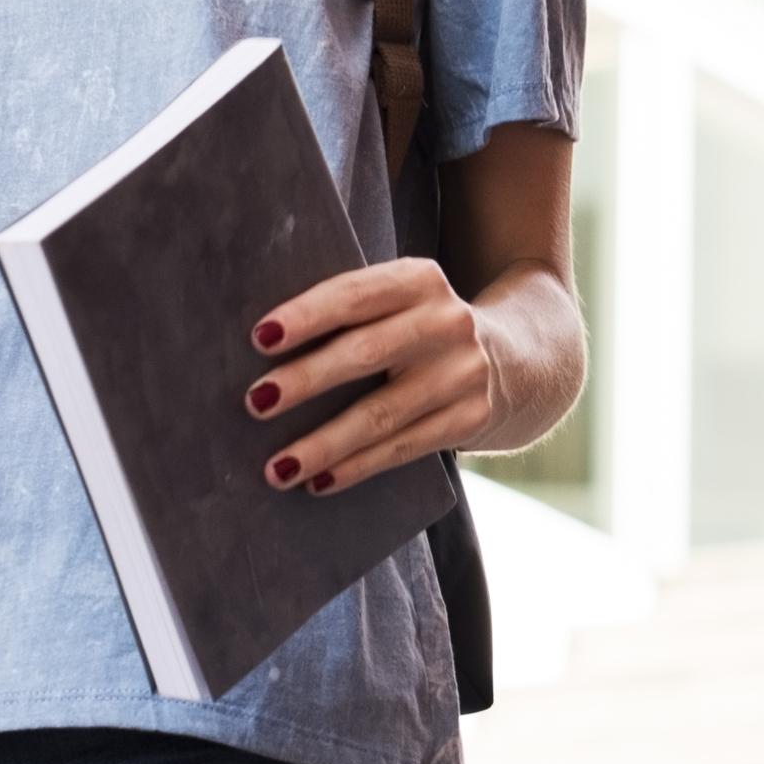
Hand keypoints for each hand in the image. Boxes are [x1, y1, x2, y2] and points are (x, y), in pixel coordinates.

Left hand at [251, 257, 516, 485]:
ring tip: (277, 466)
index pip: (355, 295)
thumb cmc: (415, 328)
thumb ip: (348, 313)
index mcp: (419, 280)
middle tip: (255, 402)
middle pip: (365, 354)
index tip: (260, 338)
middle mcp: (446, 323)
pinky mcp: (470, 418)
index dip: (307, 315)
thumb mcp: (396, 301)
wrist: (508, 358)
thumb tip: (261, 349)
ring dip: (323, 443)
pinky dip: (356, 467)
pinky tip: (318, 482)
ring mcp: (463, 373)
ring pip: (381, 413)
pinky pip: (402, 448)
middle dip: (305, 380)